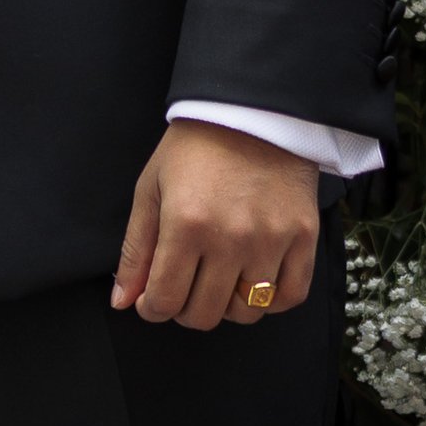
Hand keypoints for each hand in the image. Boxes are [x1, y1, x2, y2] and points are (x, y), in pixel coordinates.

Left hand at [111, 117, 320, 329]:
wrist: (250, 112)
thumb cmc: (194, 148)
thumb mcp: (151, 189)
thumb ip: (135, 250)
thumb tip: (122, 301)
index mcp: (185, 224)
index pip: (166, 300)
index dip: (152, 308)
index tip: (152, 300)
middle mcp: (230, 239)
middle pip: (205, 314)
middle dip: (184, 309)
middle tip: (183, 287)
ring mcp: (271, 240)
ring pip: (247, 312)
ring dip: (226, 306)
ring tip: (217, 280)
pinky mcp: (303, 237)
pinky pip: (289, 296)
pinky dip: (270, 300)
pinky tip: (252, 279)